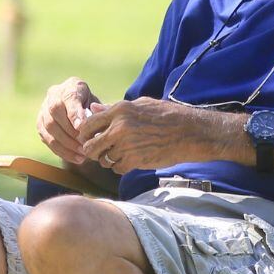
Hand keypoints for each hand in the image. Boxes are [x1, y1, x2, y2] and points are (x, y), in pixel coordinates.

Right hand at [36, 77, 101, 165]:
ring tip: (82, 155)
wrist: (78, 104)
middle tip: (85, 146)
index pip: (70, 98)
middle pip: (55, 113)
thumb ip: (98, 111)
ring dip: (66, 144)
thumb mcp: (98, 104)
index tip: (81, 127)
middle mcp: (53, 95)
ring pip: (49, 127)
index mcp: (71, 86)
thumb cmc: (92, 105)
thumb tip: (94, 119)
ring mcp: (43, 109)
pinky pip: (46, 139)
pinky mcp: (40, 123)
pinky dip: (60, 151)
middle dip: (71, 133)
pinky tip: (75, 158)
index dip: (74, 113)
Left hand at [75, 97, 232, 173]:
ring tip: (119, 155)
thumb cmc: (166, 115)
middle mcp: (119, 128)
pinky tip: (130, 161)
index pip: (88, 125)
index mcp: (119, 111)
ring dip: (108, 160)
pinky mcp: (135, 161)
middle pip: (90, 146)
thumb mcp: (140, 105)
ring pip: (104, 159)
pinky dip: (121, 167)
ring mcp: (127, 146)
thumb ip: (113, 108)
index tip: (89, 138)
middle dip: (92, 151)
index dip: (85, 134)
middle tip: (99, 152)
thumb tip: (93, 108)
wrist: (189, 132)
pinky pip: (117, 169)